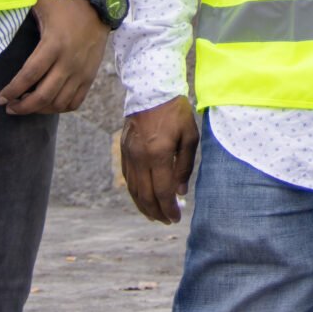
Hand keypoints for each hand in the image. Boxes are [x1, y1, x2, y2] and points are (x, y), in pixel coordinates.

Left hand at [0, 0, 108, 115]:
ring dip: (39, 110)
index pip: (30, 75)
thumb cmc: (66, 10)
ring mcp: (80, 72)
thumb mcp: (44, 5)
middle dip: (23, 107)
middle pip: (43, 95)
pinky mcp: (89, 78)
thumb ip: (22, 5)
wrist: (100, 11)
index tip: (0, 99)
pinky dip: (59, 108)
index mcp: (53, 44)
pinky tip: (47, 105)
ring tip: (26, 106)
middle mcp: (68, 62)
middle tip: (10, 108)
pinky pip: (74, 103)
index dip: (13, 90)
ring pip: (58, 103)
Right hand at [122, 97, 199, 224]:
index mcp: (159, 154)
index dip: (169, 208)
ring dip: (144, 206)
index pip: (163, 191)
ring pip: (134, 190)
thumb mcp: (189, 136)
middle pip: (146, 195)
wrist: (151, 90)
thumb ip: (185, 165)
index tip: (176, 218)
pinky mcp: (123, 151)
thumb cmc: (176, 112)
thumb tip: (180, 192)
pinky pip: (128, 179)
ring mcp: (129, 155)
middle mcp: (140, 158)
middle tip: (167, 221)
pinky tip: (143, 199)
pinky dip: (135, 193)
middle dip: (157, 212)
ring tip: (155, 216)